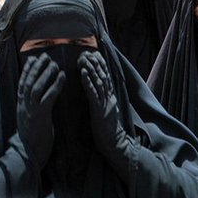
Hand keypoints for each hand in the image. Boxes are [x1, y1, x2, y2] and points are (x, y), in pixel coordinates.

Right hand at [16, 54, 64, 168]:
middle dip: (36, 67)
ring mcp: (30, 110)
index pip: (21, 83)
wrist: (29, 154)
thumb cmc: (32, 138)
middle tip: (45, 56)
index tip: (33, 59)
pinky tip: (62, 77)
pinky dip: (55, 85)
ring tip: (54, 64)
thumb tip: (35, 97)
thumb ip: (30, 108)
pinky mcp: (40, 116)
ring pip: (35, 87)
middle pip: (27, 82)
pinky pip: (47, 97)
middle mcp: (23, 106)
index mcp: (20, 106)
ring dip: (45, 73)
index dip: (27, 70)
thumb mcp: (28, 119)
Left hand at [79, 51, 130, 170]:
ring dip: (91, 69)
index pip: (107, 77)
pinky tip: (83, 73)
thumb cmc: (108, 132)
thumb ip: (104, 102)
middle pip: (104, 76)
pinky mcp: (99, 110)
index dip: (101, 65)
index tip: (95, 54)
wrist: (115, 144)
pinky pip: (93, 93)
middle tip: (88, 52)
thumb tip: (98, 94)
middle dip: (96, 63)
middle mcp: (110, 98)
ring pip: (99, 82)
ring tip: (84, 58)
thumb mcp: (107, 113)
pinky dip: (88, 82)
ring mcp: (105, 103)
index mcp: (111, 98)